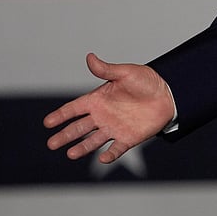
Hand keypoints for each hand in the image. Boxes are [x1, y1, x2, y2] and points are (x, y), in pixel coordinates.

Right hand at [44, 53, 175, 162]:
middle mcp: (102, 116)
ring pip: (93, 141)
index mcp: (98, 100)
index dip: (61, 115)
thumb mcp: (125, 73)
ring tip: (71, 154)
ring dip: (82, 147)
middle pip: (79, 128)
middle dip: (65, 135)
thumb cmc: (146, 81)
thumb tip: (90, 57)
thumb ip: (106, 69)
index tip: (47, 123)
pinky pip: (117, 149)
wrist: (169, 93)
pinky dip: (110, 155)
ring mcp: (114, 128)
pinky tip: (102, 158)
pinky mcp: (129, 138)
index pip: (74, 109)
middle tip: (51, 144)